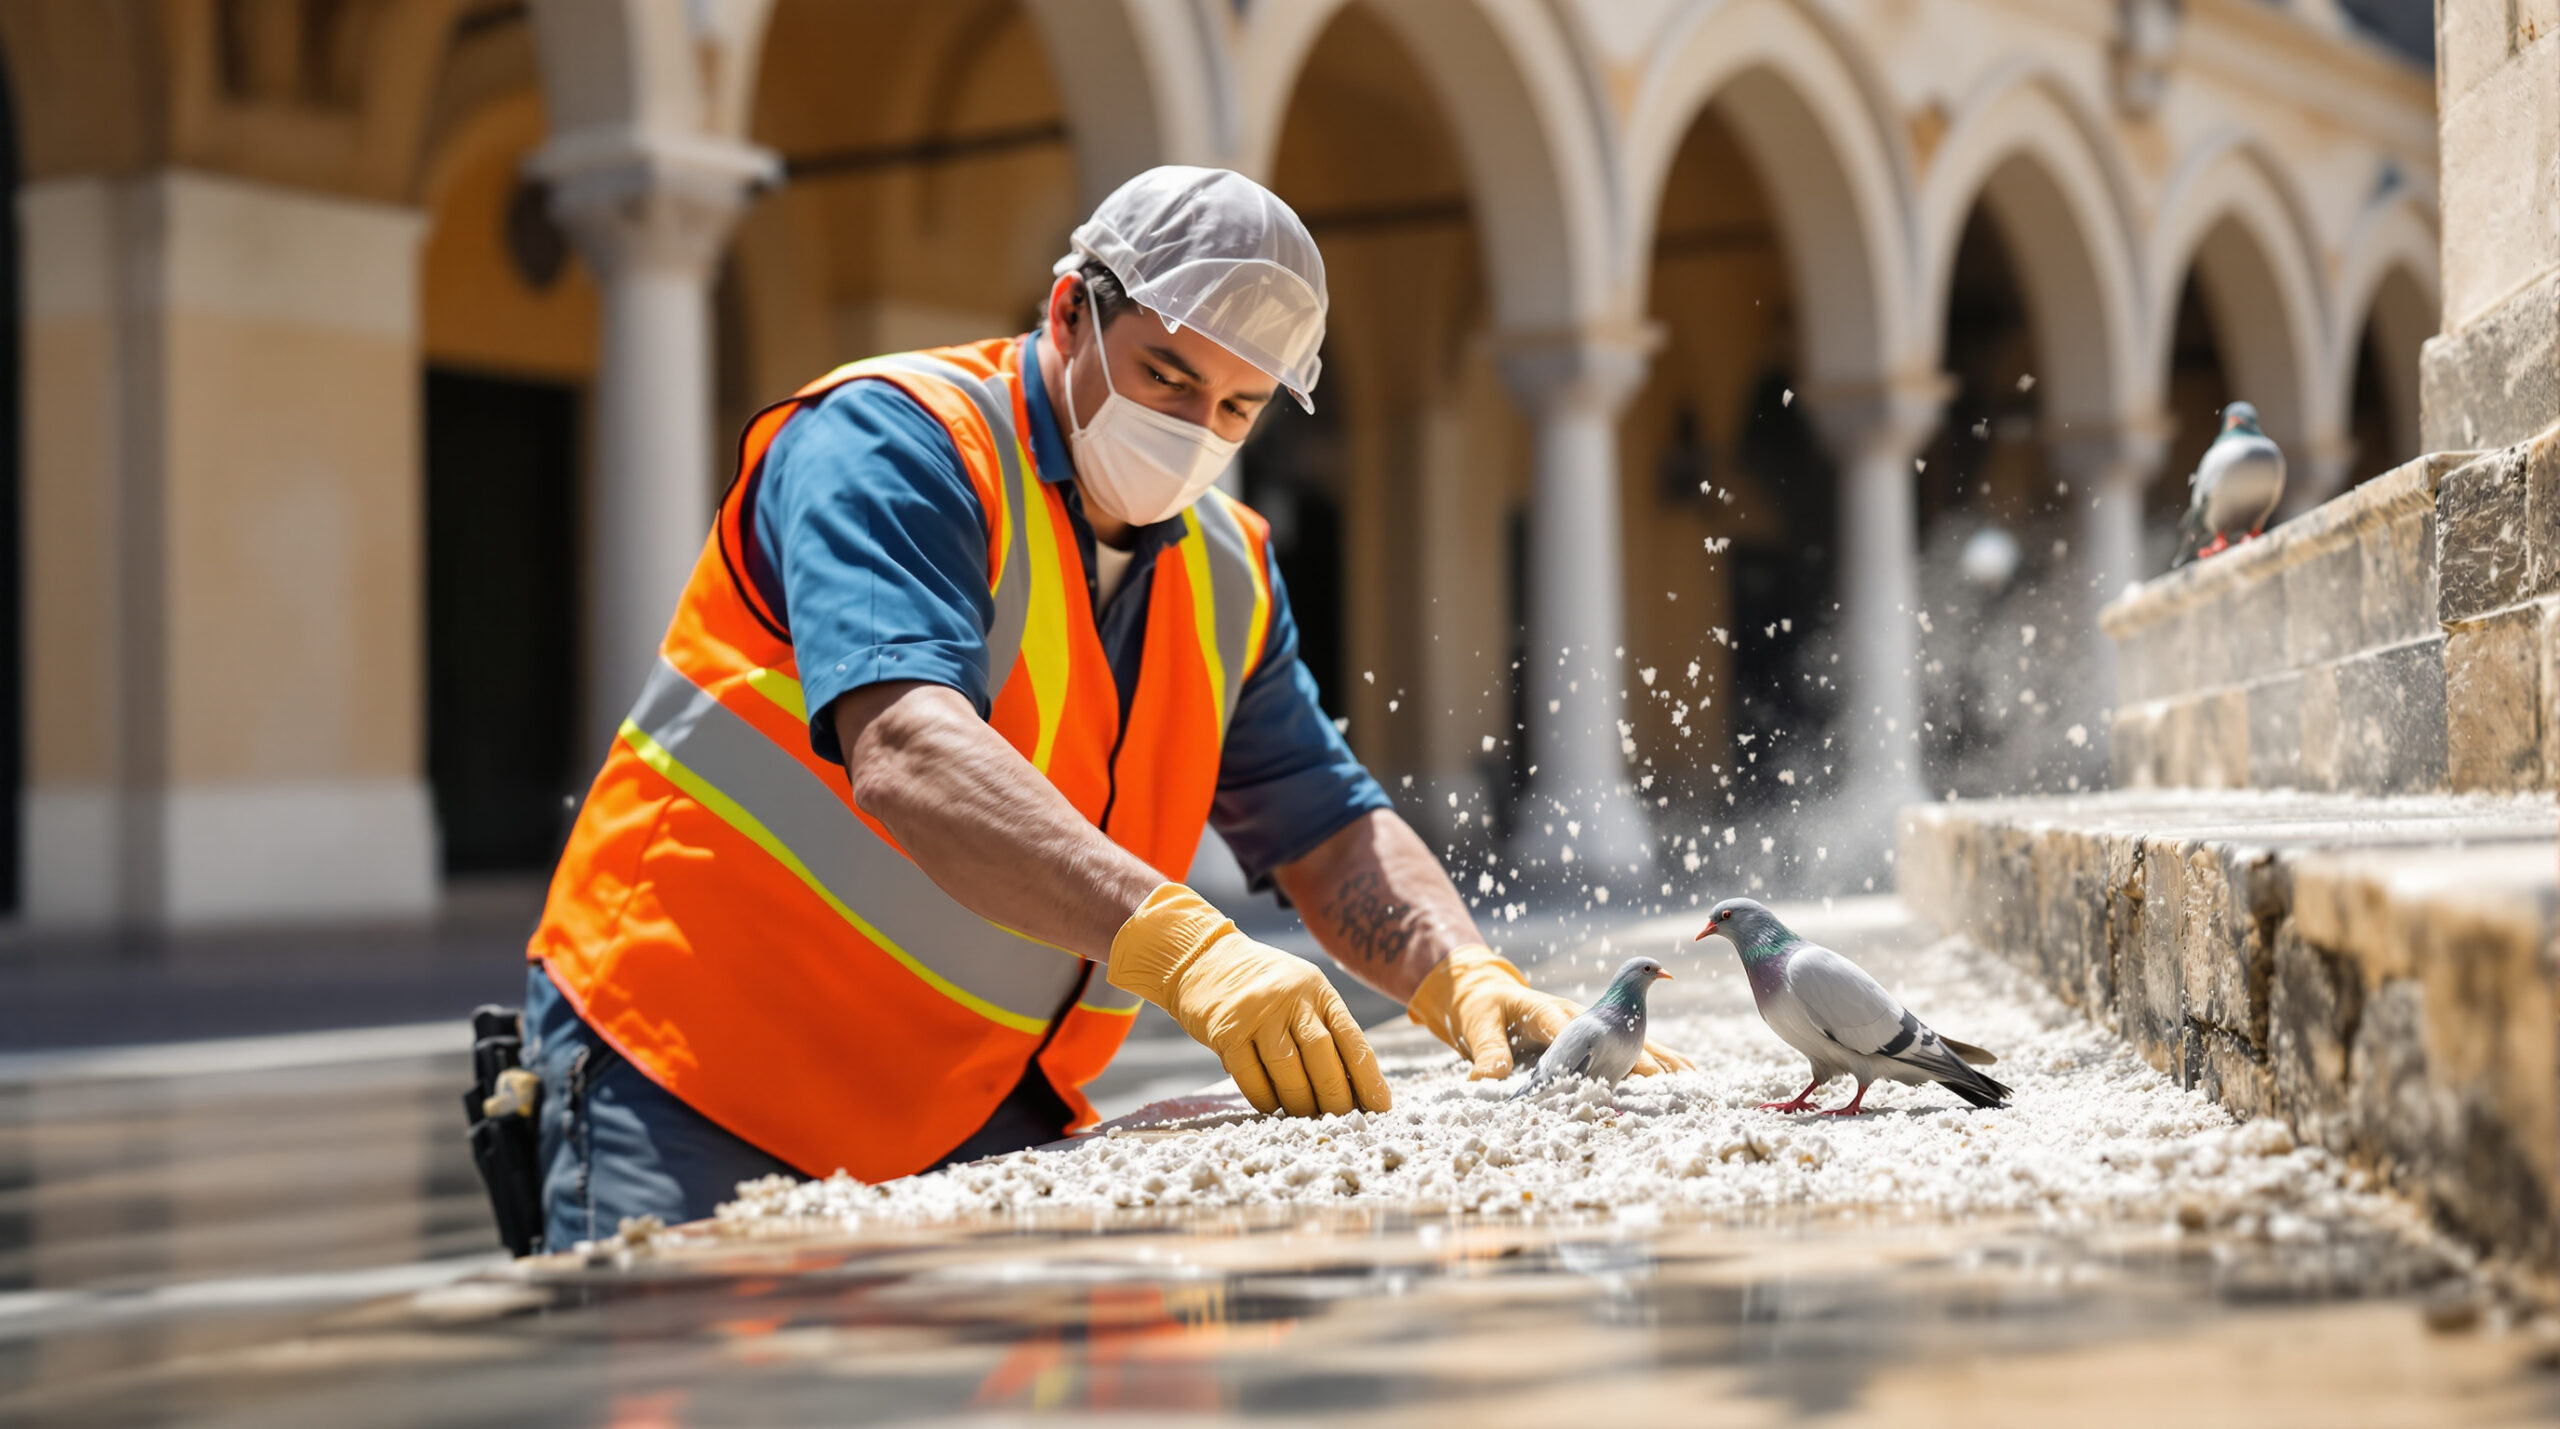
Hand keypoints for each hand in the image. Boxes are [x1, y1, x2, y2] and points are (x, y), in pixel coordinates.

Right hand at [1108, 884, 1392, 1116]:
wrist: (1202, 959)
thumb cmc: (1261, 985)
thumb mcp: (1300, 990)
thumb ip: (1323, 1027)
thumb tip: (1352, 1085)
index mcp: (1318, 989)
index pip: (1353, 1039)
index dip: (1369, 1078)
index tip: (1381, 1107)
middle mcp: (1292, 998)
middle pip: (1322, 1057)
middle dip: (1336, 1097)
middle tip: (1342, 1120)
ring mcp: (1257, 1013)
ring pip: (1288, 1070)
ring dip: (1300, 1102)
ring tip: (1306, 1116)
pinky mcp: (1226, 1030)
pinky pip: (1250, 1076)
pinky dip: (1264, 1098)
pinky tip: (1272, 1106)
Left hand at [1407, 945, 1696, 1079]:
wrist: (1488, 992)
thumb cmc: (1482, 1007)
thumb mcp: (1477, 1024)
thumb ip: (1486, 1051)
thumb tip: (1486, 1081)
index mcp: (1546, 1010)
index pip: (1570, 1030)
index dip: (1591, 1049)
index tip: (1595, 1062)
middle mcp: (1579, 1016)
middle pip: (1614, 1035)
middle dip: (1638, 1058)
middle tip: (1663, 1082)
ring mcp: (1594, 1025)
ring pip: (1632, 1041)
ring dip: (1661, 1060)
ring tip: (1691, 1079)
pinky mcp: (1601, 1038)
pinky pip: (1635, 1049)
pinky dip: (1662, 1062)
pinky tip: (1687, 1075)